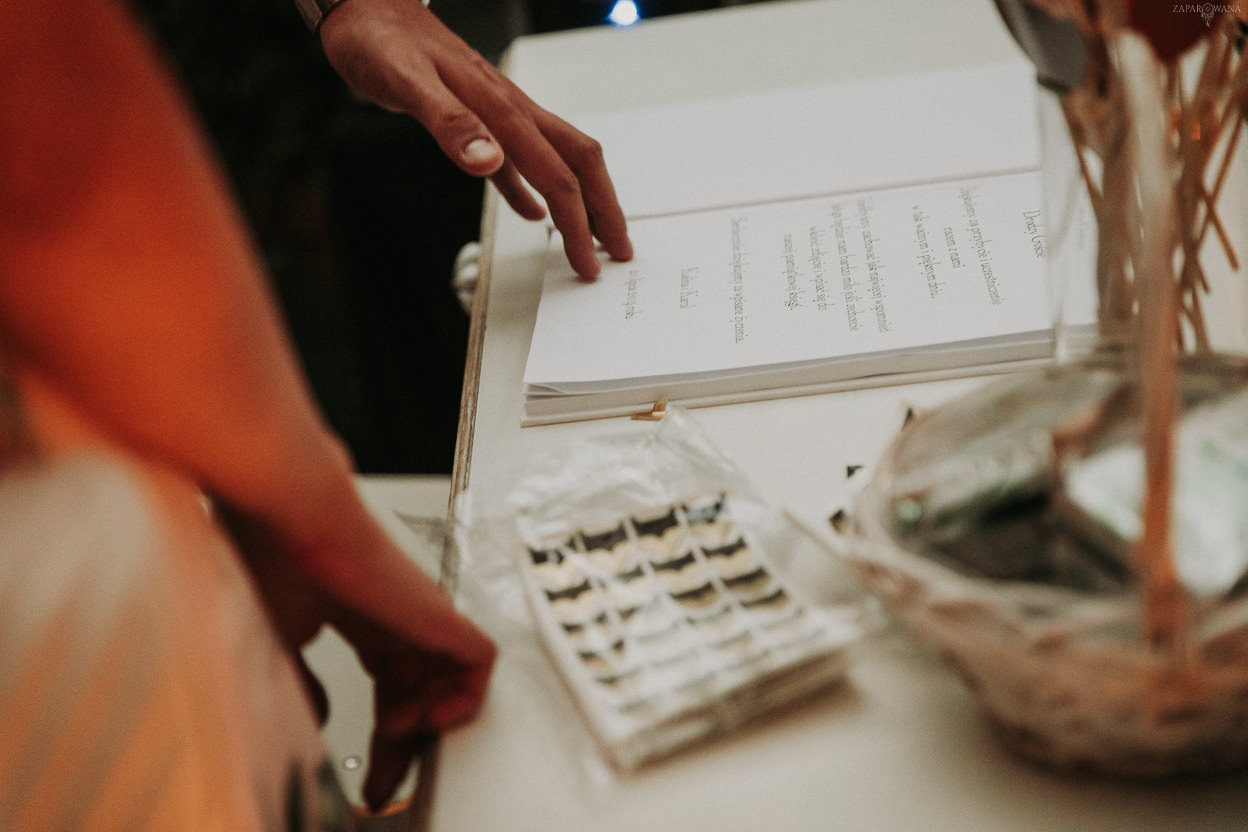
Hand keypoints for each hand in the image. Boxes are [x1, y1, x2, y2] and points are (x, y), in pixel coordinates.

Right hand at [219, 500, 496, 811]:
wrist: (291, 513)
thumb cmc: (273, 557)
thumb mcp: (280, 641)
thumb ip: (307, 682)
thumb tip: (323, 719)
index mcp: (366, 619)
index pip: (391, 685)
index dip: (382, 737)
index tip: (369, 777)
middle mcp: (401, 618)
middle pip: (422, 693)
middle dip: (406, 748)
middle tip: (388, 787)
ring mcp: (424, 615)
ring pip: (453, 680)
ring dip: (428, 726)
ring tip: (397, 740)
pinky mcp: (441, 614)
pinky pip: (480, 665)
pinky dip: (461, 700)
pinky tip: (423, 717)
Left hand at [319, 0, 632, 279]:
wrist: (363, 7)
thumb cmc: (380, 40)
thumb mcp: (407, 82)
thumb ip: (451, 122)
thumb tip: (489, 161)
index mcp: (500, 107)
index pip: (557, 173)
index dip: (578, 221)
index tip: (588, 259)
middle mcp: (509, 109)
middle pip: (578, 162)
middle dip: (604, 210)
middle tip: (618, 250)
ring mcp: (498, 113)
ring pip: (558, 160)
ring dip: (581, 201)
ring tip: (593, 236)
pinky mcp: (478, 117)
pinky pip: (519, 161)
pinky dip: (533, 191)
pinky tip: (533, 213)